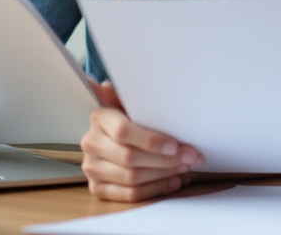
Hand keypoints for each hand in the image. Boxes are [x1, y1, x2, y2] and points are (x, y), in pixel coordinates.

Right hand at [80, 81, 202, 201]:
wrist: (112, 135)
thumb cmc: (129, 117)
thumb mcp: (130, 101)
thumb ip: (127, 95)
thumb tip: (107, 86)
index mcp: (99, 118)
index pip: (123, 132)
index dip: (151, 141)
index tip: (175, 145)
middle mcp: (91, 143)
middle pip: (130, 158)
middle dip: (164, 160)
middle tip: (189, 157)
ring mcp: (92, 167)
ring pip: (131, 178)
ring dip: (162, 174)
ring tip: (183, 167)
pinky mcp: (98, 187)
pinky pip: (128, 194)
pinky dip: (153, 189)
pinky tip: (170, 181)